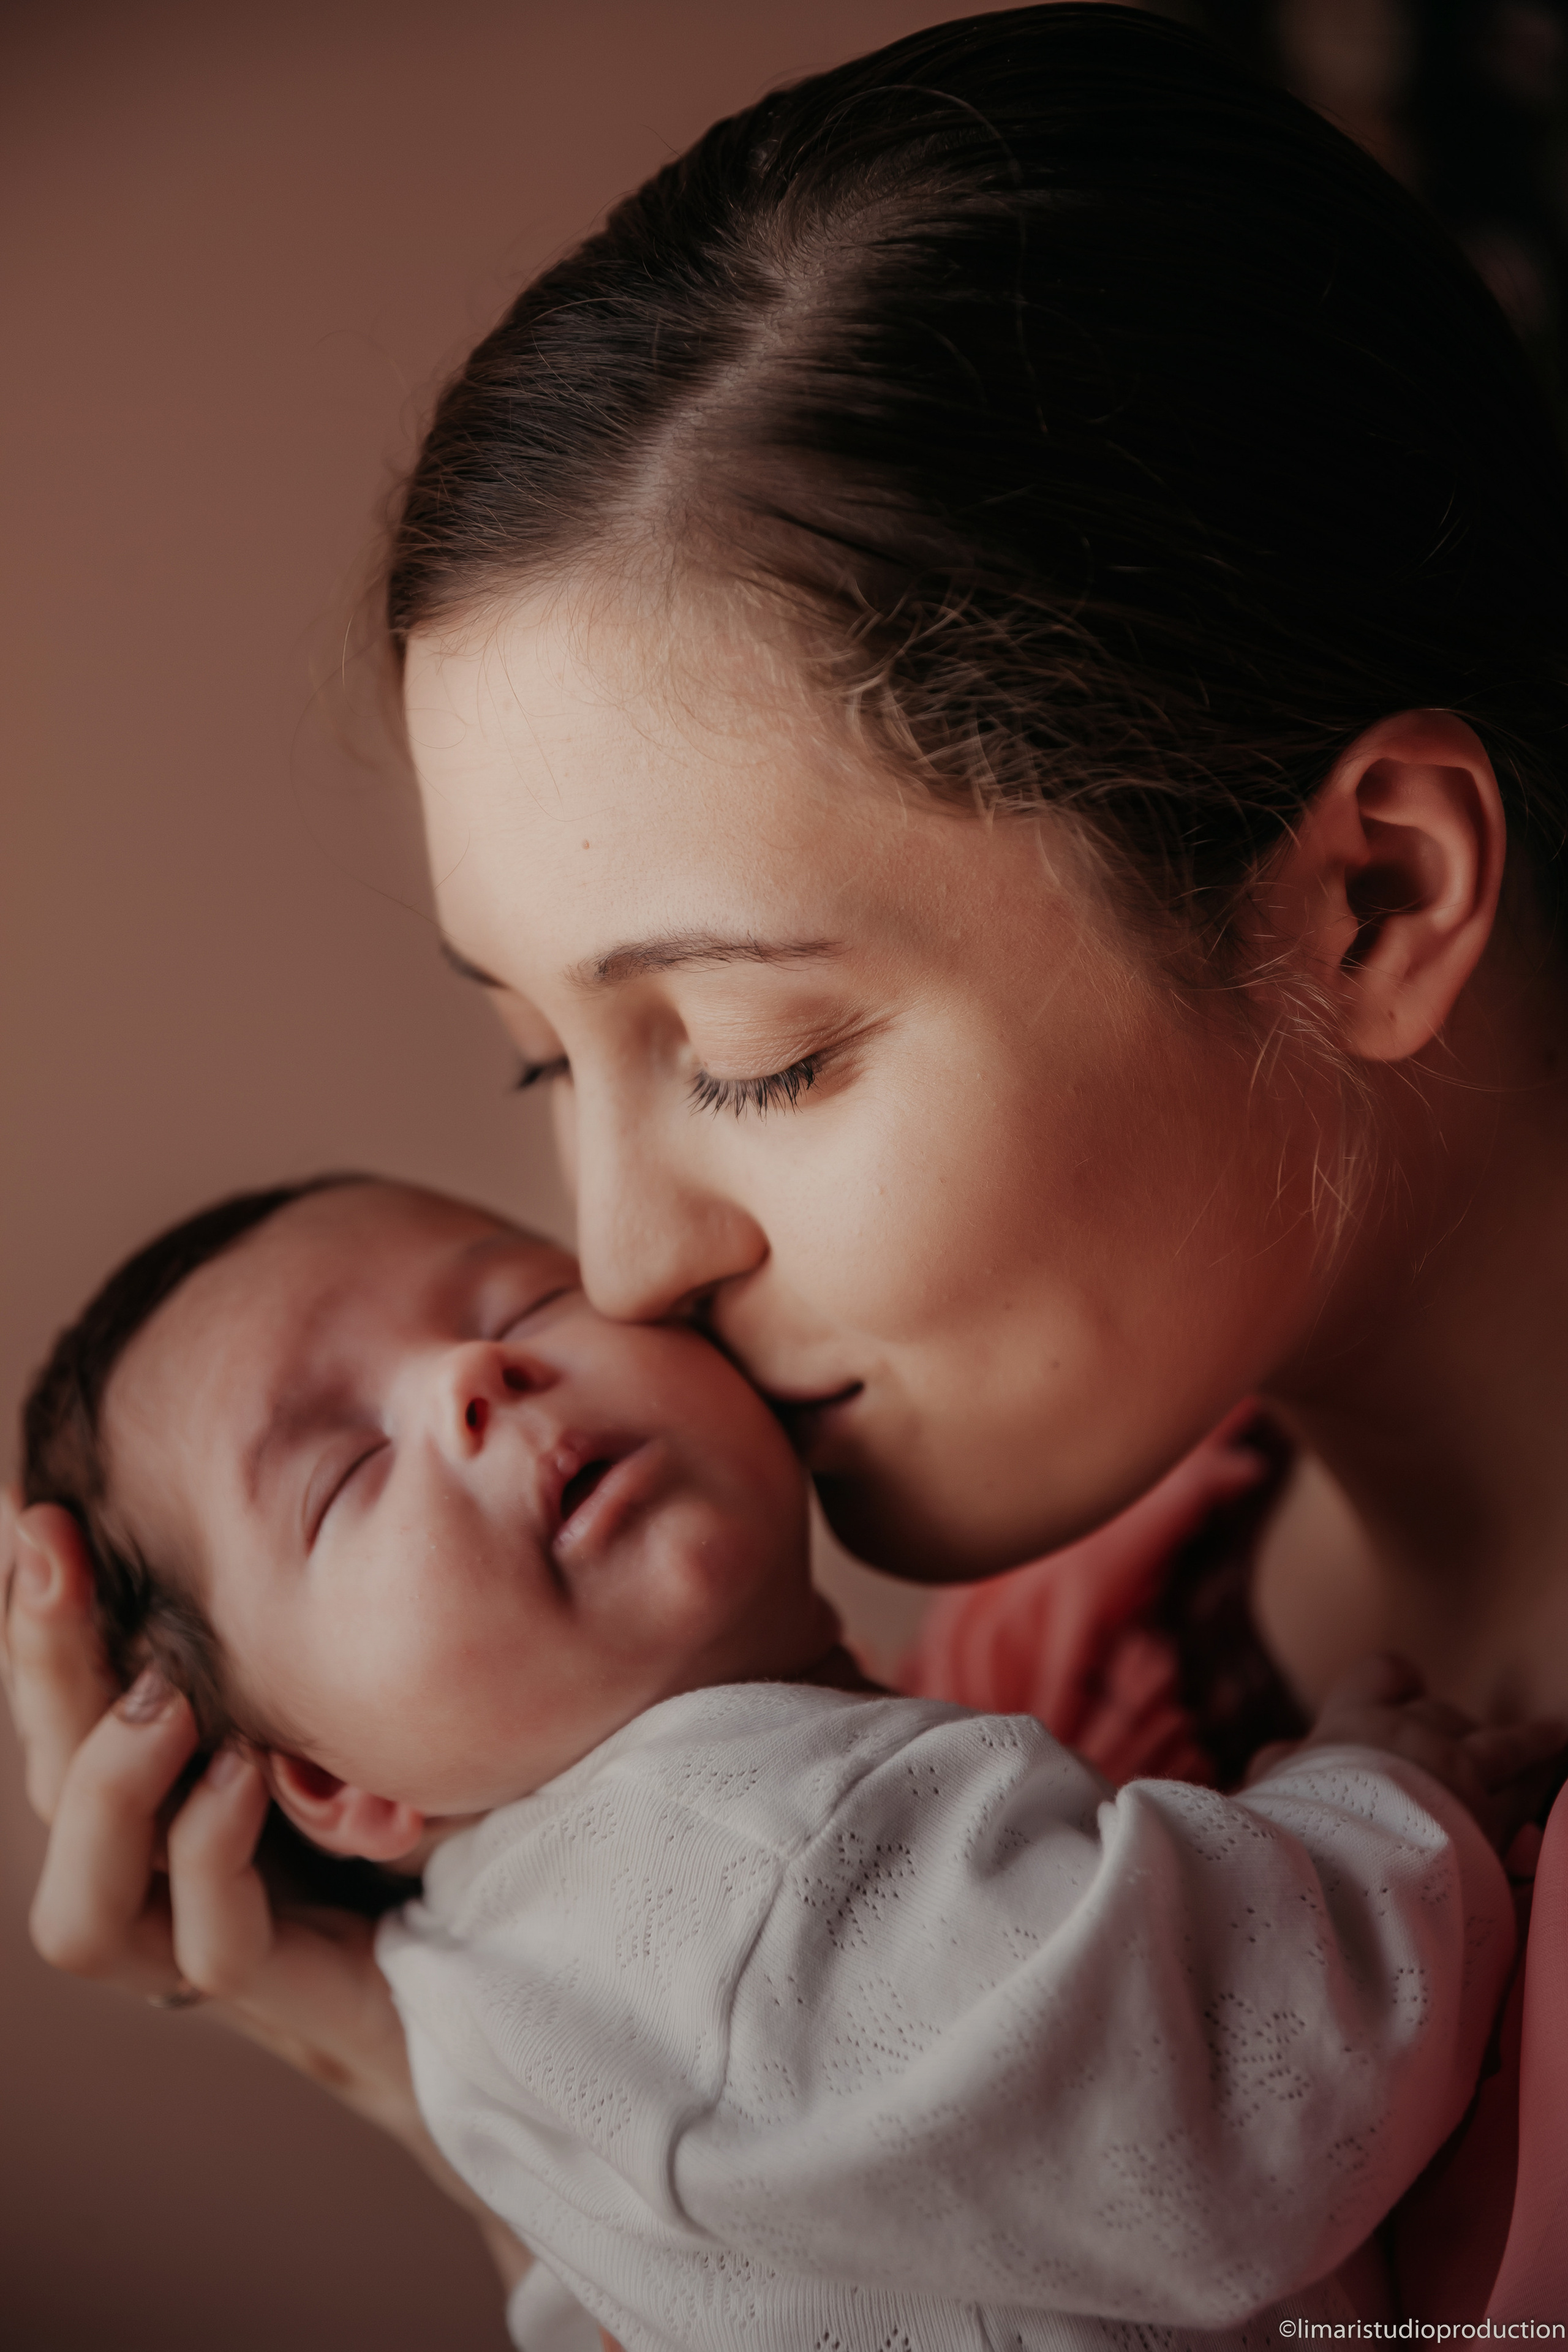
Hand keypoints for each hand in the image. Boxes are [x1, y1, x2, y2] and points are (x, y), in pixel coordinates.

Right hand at [0, 1496, 529, 2285]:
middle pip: (49, 1788)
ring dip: (105, 1792)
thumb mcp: (349, 1704)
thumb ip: (290, 1646)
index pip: (64, 1709)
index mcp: (164, 1793)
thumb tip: (251, 1501)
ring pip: (82, 1913)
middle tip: (54, 1549)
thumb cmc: (430, 1807)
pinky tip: (244, 1777)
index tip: (37, 1513)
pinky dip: (213, 1853)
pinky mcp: (284, 1993)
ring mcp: (207, 1946)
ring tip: (163, 1703)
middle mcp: (159, 1876)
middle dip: (41, 1664)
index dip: (36, 1623)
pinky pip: (213, 1948)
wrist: (511, 1966)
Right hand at [1251, 1651, 1567, 1851]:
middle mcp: (1411, 1735)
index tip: (1403, 1689)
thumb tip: (1275, 1759)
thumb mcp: (1270, 1795)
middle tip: (1453, 1750)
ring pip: (1502, 1745)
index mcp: (1352, 1722)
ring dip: (1526, 1742)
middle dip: (1449, 1729)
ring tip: (1553, 1733)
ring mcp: (1457, 1772)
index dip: (1393, 1684)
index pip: (1381, 1675)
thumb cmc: (1297, 1832)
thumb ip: (1277, 1771)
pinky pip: (1526, 1786)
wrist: (1344, 1868)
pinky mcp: (1491, 1816)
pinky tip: (1554, 1758)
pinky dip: (1541, 1771)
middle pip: (1441, 1716)